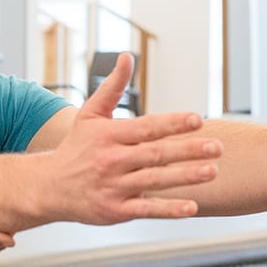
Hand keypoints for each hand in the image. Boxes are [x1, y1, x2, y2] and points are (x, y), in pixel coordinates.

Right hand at [39, 53, 221, 224]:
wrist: (49, 186)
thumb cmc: (76, 147)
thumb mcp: (89, 114)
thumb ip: (112, 87)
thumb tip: (127, 56)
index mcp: (109, 135)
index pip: (146, 127)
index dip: (172, 123)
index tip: (197, 119)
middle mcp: (112, 160)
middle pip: (155, 154)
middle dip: (188, 150)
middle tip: (217, 147)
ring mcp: (114, 187)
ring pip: (155, 180)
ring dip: (185, 177)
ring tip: (212, 170)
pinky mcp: (116, 210)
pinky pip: (146, 209)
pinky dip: (169, 209)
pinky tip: (192, 206)